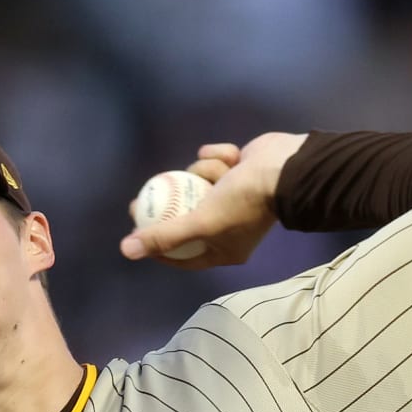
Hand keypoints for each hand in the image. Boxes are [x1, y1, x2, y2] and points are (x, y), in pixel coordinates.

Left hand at [120, 131, 307, 268]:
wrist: (284, 168)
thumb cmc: (244, 202)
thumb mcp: (200, 223)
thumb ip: (164, 237)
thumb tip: (127, 250)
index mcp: (225, 249)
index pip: (182, 255)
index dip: (156, 246)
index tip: (136, 231)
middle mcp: (229, 227)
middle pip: (185, 216)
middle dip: (169, 204)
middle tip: (141, 197)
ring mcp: (234, 197)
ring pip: (199, 183)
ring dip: (207, 173)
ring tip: (223, 172)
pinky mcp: (238, 171)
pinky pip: (215, 162)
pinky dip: (220, 157)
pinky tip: (231, 156)